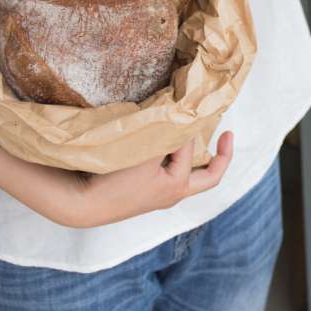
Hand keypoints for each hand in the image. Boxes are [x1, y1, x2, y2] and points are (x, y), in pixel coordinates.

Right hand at [0, 131, 233, 227]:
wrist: (81, 204)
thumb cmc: (111, 179)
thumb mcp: (141, 152)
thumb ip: (163, 134)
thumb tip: (179, 113)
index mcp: (176, 185)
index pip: (189, 147)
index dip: (185, 125)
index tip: (182, 106)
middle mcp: (173, 194)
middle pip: (210, 177)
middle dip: (222, 156)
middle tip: (229, 133)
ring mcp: (161, 196)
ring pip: (192, 177)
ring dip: (200, 158)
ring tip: (199, 137)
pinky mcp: (147, 195)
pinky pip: (174, 176)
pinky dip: (180, 162)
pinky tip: (172, 148)